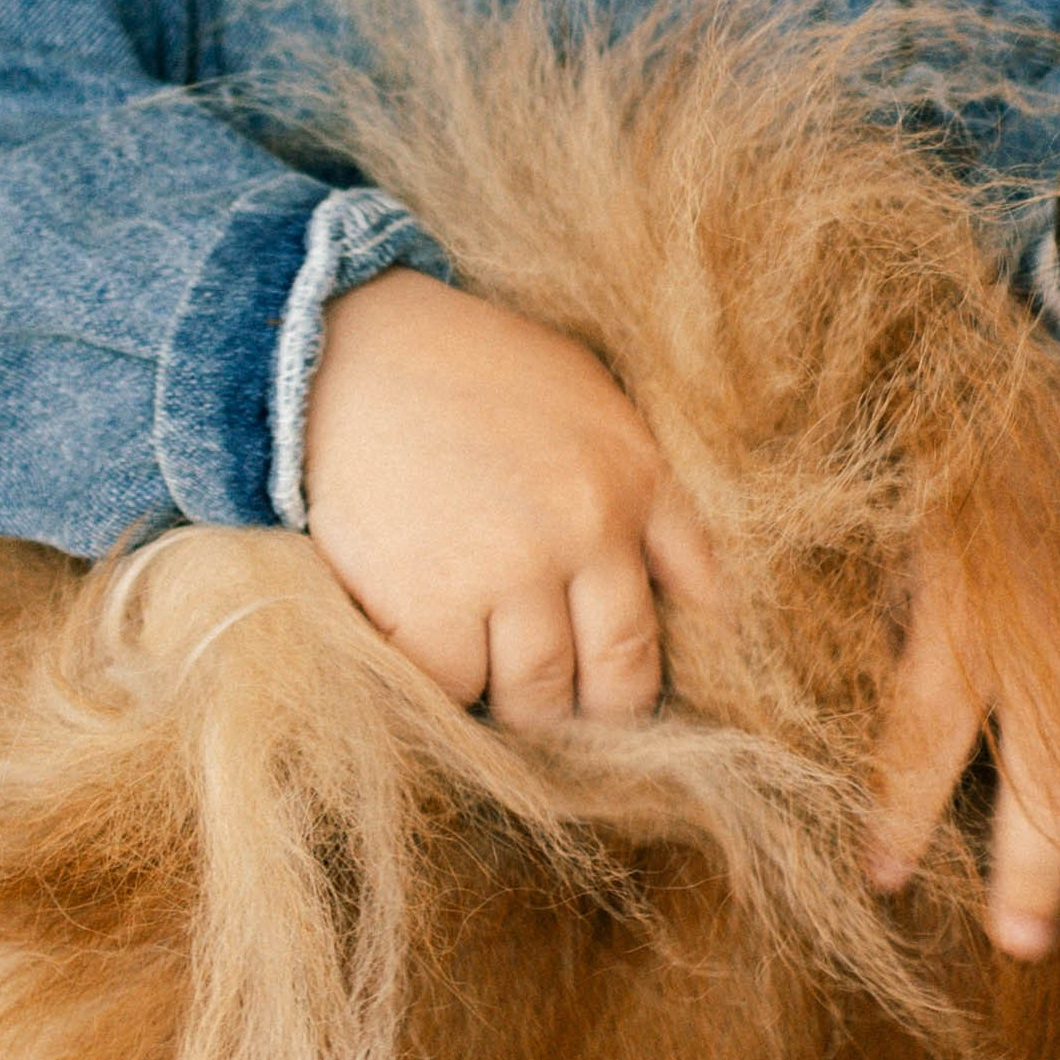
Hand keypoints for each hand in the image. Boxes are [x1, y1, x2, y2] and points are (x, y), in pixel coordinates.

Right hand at [303, 268, 721, 723]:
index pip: (702, 599)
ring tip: (495, 677)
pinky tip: (434, 645)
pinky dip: (446, 683)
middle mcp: (588, 529)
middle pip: (622, 677)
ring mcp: (511, 570)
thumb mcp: (588, 400)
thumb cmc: (472, 372)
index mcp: (636, 478)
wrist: (356, 349)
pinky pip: (457, 688)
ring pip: (539, 698)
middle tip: (569, 709)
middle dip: (600, 709)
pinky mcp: (432, 603)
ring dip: (518, 703)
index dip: (679, 655)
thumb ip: (642, 487)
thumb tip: (693, 589)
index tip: (652, 681)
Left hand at [866, 452, 1059, 963]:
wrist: (1039, 366)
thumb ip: (877, 620)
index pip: (925, 740)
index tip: (882, 877)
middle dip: (1029, 865)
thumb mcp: (883, 525)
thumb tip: (851, 702)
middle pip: (1041, 774)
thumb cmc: (939, 452)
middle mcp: (1043, 637)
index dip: (903, 816)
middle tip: (1015, 944)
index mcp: (958, 612)